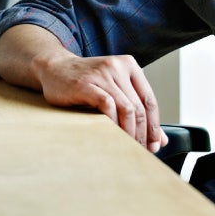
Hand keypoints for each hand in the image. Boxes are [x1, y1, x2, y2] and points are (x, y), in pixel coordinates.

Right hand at [37, 53, 167, 153]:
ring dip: (130, 132)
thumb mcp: (113, 90)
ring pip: (127, 108)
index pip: (149, 100)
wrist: (54, 68)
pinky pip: (107, 105)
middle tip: (142, 150)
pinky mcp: (86, 84)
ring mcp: (102, 74)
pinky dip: (113, 123)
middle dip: (143, 133)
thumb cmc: (86, 82)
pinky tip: (112, 135)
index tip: (154, 144)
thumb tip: (160, 139)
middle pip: (139, 107)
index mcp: (129, 65)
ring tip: (128, 146)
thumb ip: (136, 109)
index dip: (154, 125)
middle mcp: (118, 67)